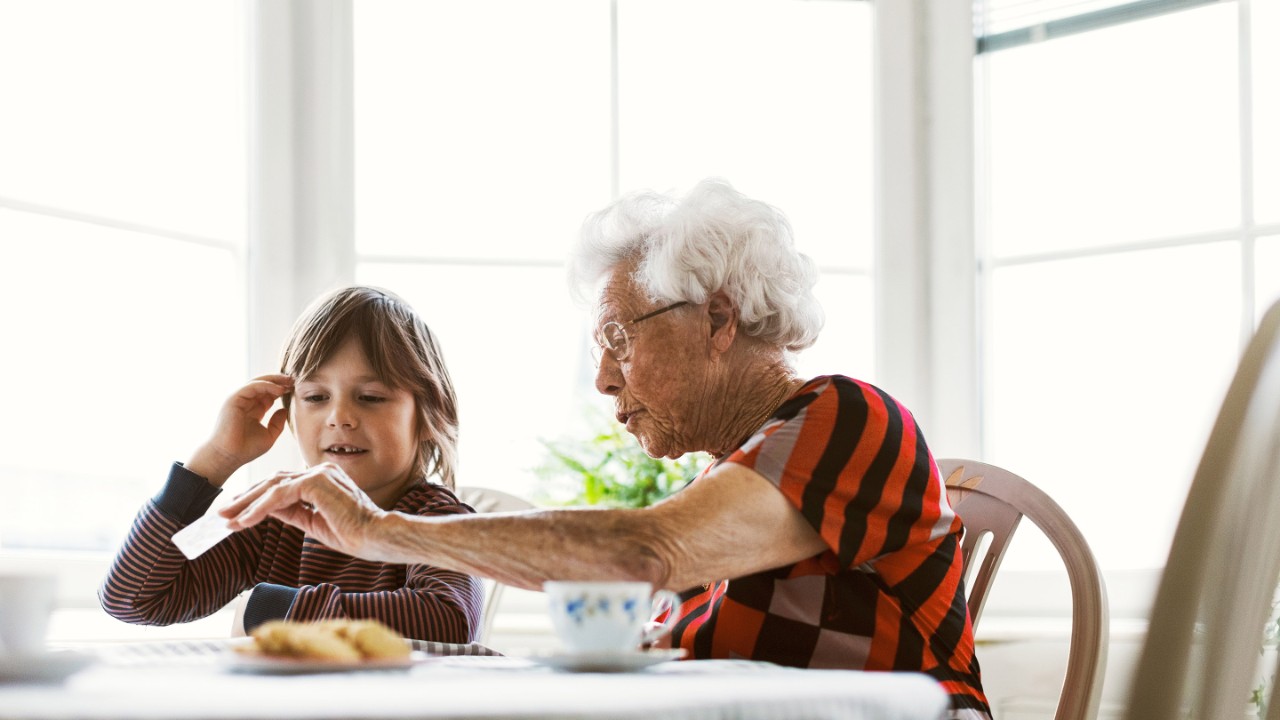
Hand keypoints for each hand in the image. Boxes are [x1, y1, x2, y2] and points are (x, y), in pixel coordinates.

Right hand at [187, 374, 292, 485]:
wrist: (228, 457)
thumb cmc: (246, 450)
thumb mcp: (269, 435)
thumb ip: (277, 423)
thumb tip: (285, 409)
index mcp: (253, 410)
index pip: (268, 394)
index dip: (282, 390)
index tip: (296, 389)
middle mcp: (245, 402)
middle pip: (264, 385)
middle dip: (280, 381)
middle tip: (295, 380)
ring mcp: (238, 400)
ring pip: (258, 382)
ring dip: (275, 380)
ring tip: (290, 382)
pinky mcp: (233, 399)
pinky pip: (252, 386)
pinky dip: (267, 385)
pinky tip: (280, 389)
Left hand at [219, 463, 387, 558]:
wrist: (376, 537)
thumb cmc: (353, 534)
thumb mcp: (314, 523)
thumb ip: (292, 512)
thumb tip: (267, 509)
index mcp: (322, 479)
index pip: (282, 484)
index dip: (257, 498)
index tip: (237, 513)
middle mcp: (319, 471)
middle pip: (273, 482)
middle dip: (245, 499)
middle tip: (222, 513)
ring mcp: (318, 474)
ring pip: (273, 487)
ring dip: (247, 504)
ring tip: (227, 518)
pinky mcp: (316, 483)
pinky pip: (280, 496)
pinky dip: (260, 509)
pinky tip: (245, 521)